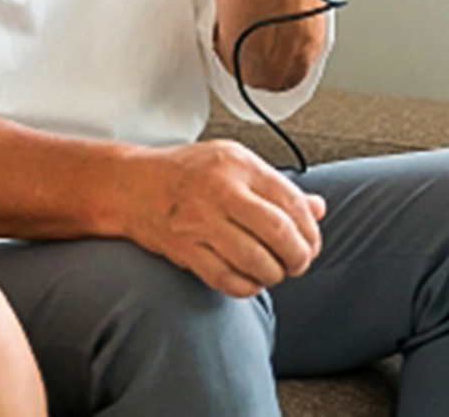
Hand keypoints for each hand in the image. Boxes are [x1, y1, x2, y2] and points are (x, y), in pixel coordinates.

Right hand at [121, 139, 326, 298]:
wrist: (130, 185)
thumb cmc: (186, 172)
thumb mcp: (233, 163)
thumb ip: (276, 186)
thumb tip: (318, 208)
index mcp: (237, 164)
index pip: (291, 202)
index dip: (310, 230)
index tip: (311, 242)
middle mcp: (219, 190)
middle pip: (278, 233)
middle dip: (298, 256)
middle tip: (299, 262)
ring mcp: (199, 221)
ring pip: (256, 261)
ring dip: (274, 274)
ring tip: (275, 272)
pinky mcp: (184, 248)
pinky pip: (227, 278)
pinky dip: (246, 286)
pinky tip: (250, 280)